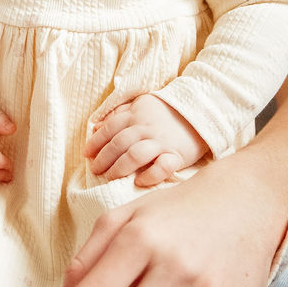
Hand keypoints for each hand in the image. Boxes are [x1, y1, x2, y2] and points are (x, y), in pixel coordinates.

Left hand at [86, 93, 208, 186]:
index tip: (86, 154)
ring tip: (110, 178)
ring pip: (135, 154)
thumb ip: (120, 113)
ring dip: (120, 167)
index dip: (96, 142)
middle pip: (119, 143)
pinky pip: (162, 166)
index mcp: (136, 115)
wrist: (201, 110)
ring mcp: (161, 141)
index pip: (110, 128)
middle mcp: (146, 128)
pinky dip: (149, 175)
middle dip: (104, 158)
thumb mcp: (142, 104)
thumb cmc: (167, 111)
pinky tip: (139, 181)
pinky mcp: (177, 155)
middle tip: (95, 170)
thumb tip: (97, 126)